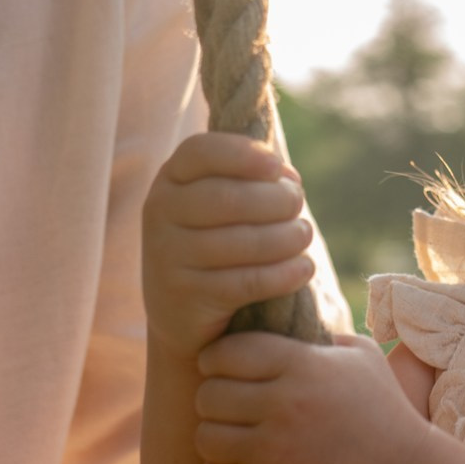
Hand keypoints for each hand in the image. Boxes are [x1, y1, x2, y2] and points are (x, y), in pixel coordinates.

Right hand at [142, 132, 317, 358]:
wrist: (177, 310)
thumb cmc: (213, 239)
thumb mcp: (219, 202)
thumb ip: (250, 179)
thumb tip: (289, 179)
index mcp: (171, 178)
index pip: (201, 152)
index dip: (242, 154)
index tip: (276, 166)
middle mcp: (160, 211)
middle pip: (227, 197)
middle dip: (276, 200)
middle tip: (298, 205)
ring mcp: (167, 255)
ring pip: (241, 242)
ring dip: (286, 237)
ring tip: (304, 235)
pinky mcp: (185, 295)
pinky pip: (246, 282)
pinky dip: (283, 274)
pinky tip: (303, 268)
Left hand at [194, 330, 437, 463]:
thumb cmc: (384, 413)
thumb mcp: (361, 357)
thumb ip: (319, 335)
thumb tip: (285, 319)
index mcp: (302, 365)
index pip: (227, 351)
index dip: (218, 358)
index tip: (224, 368)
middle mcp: (282, 405)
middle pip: (208, 395)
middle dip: (215, 399)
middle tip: (230, 407)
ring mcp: (271, 451)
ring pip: (204, 437)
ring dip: (215, 438)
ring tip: (235, 439)